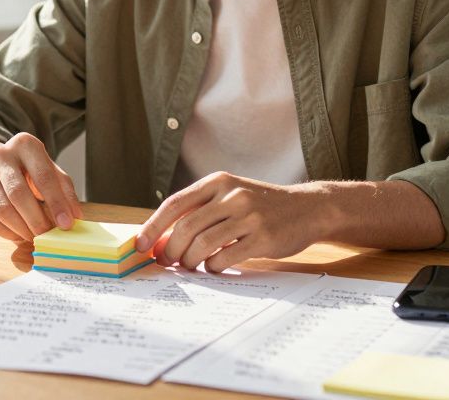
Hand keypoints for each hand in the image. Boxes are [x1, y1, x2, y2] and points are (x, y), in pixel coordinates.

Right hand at [0, 132, 82, 243]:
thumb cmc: (31, 169)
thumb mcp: (51, 170)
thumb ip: (64, 190)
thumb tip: (73, 217)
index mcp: (24, 144)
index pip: (43, 176)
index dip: (56, 202)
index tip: (67, 224)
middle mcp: (0, 155)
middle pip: (19, 194)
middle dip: (37, 220)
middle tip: (49, 235)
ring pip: (2, 210)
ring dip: (23, 229)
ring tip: (37, 237)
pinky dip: (8, 234)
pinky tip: (21, 235)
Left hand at [135, 172, 322, 272]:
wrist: (308, 209)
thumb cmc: (261, 206)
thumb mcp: (231, 195)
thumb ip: (202, 210)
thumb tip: (163, 238)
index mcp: (218, 181)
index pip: (175, 203)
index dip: (153, 226)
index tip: (140, 245)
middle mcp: (232, 195)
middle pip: (185, 226)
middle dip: (170, 249)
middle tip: (167, 262)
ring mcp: (249, 215)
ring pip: (203, 243)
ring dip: (189, 260)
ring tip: (190, 266)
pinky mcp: (263, 237)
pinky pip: (225, 256)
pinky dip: (212, 266)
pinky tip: (214, 266)